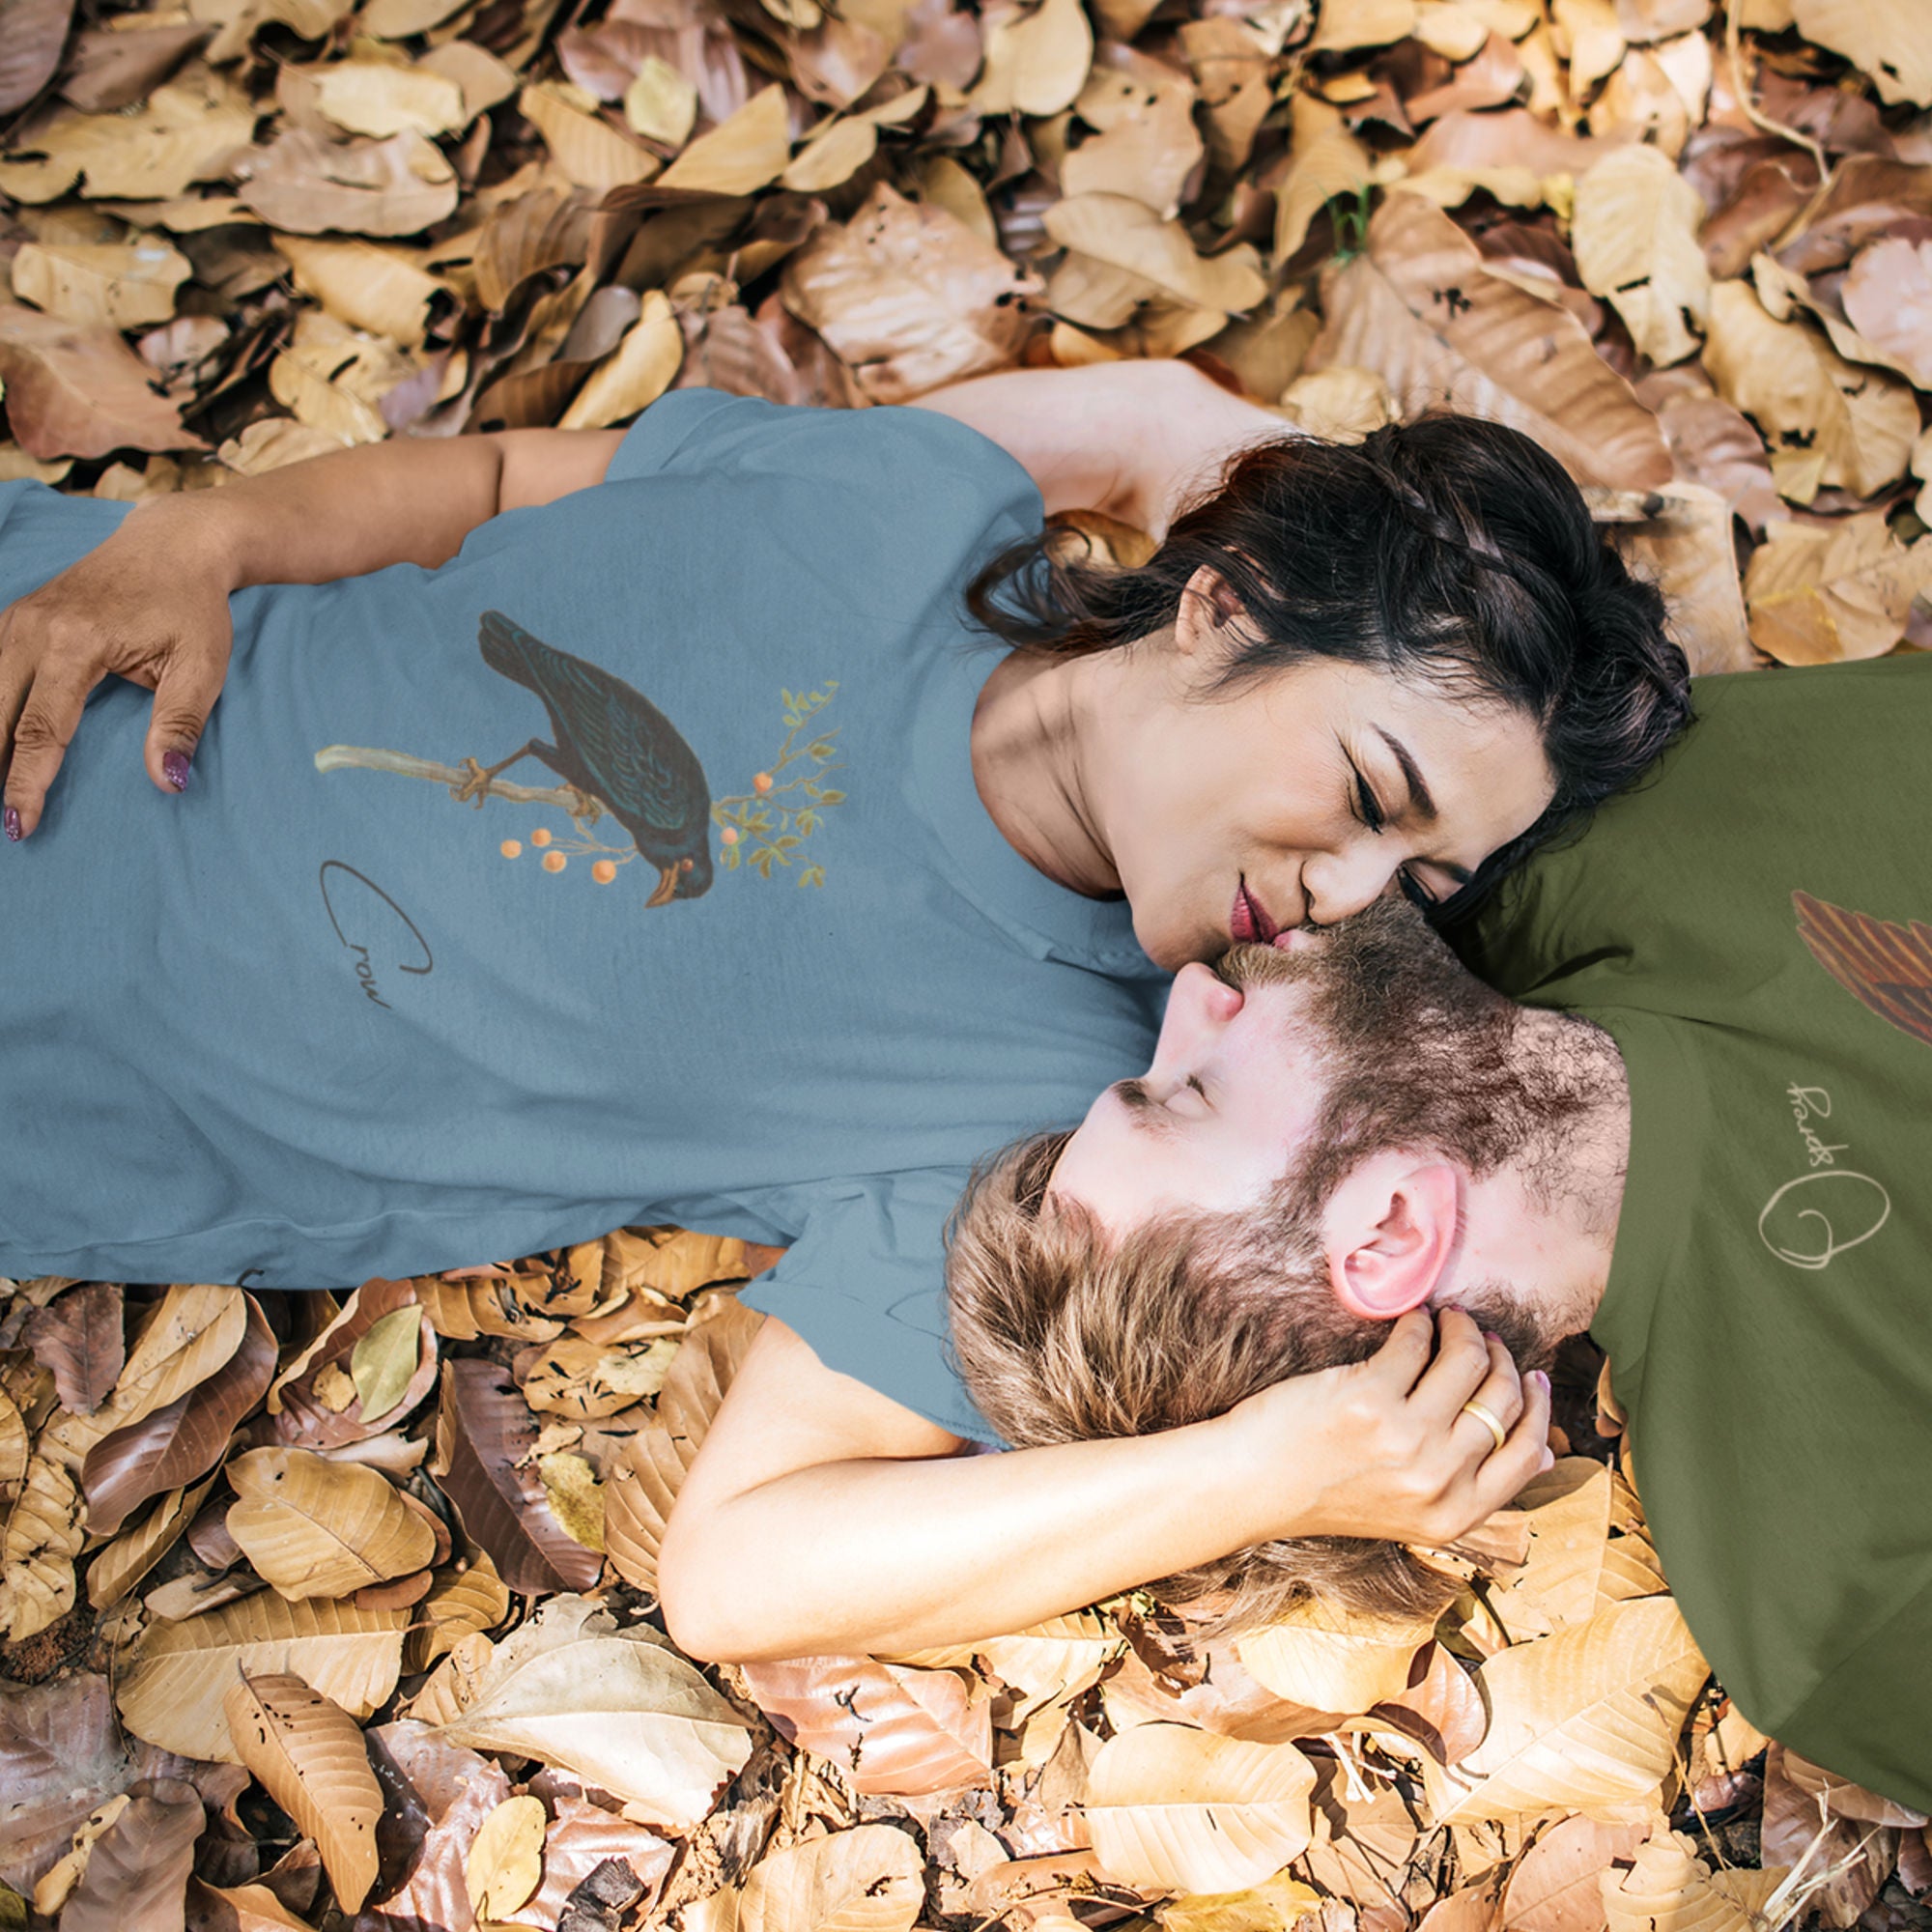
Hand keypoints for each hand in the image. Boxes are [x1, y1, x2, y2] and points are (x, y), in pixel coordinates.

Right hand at [1, 496, 236, 839]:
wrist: (173, 545)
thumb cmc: (192, 609)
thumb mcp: (201, 667)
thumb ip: (180, 725)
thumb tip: (168, 782)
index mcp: (75, 643)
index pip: (41, 730)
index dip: (27, 783)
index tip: (21, 825)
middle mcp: (33, 628)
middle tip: (1, 824)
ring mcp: (17, 619)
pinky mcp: (15, 618)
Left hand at [1219, 1308, 1552, 1546]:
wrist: (1253, 1486)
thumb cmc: (1327, 1490)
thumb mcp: (1412, 1510)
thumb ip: (1472, 1487)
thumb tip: (1546, 1454)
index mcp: (1454, 1515)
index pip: (1526, 1454)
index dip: (1536, 1408)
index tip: (1531, 1376)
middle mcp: (1437, 1480)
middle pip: (1502, 1400)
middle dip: (1500, 1359)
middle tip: (1483, 1338)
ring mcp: (1405, 1439)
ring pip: (1467, 1363)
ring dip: (1464, 1330)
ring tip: (1450, 1319)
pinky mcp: (1369, 1398)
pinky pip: (1415, 1343)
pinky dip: (1418, 1322)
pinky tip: (1411, 1319)